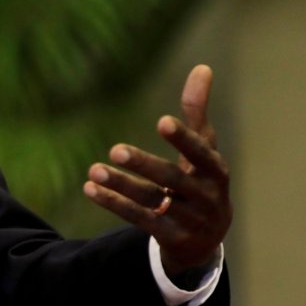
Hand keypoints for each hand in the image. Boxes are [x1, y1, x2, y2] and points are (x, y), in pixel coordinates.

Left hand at [83, 64, 231, 277]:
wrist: (206, 237)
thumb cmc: (201, 179)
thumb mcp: (203, 148)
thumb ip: (197, 111)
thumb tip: (203, 67)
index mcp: (215, 171)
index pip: (201, 153)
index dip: (183, 139)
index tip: (162, 121)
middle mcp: (205, 196)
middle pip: (172, 179)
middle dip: (144, 165)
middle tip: (115, 150)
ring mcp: (188, 220)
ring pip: (151, 201)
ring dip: (121, 186)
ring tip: (93, 170)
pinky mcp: (169, 236)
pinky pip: (139, 219)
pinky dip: (113, 203)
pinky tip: (90, 189)